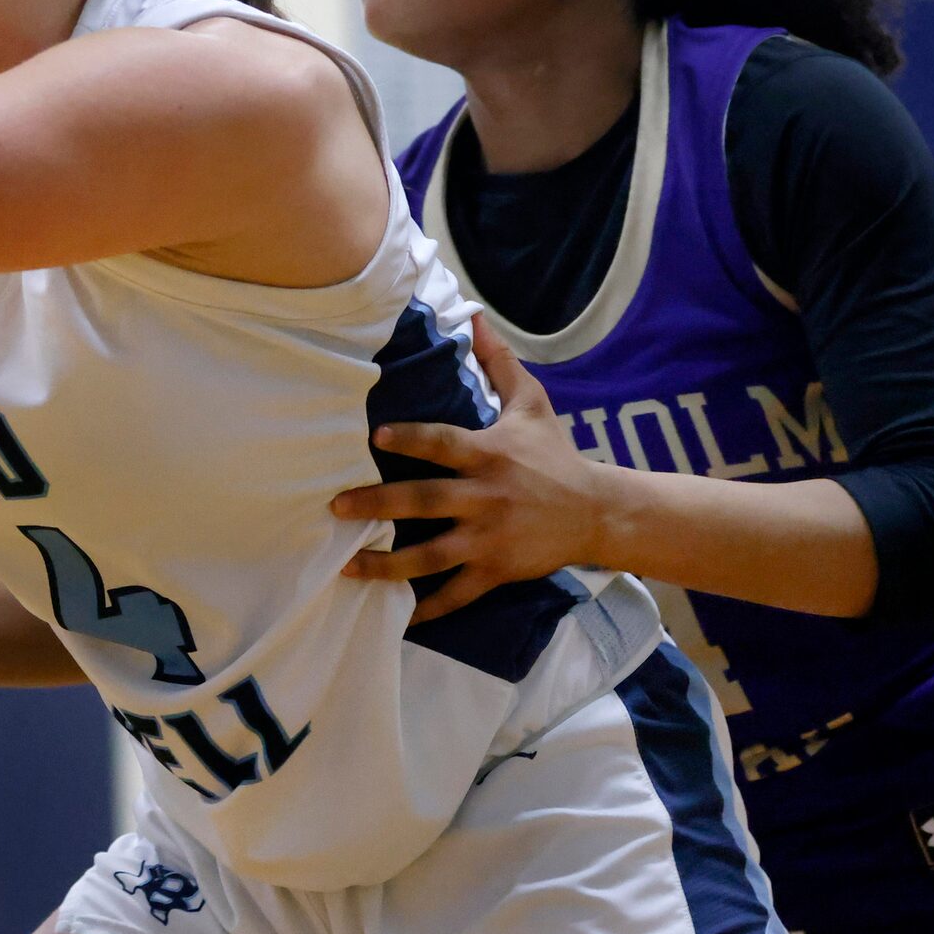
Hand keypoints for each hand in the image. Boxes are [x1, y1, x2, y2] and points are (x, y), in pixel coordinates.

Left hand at [330, 326, 612, 621]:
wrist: (597, 512)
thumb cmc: (556, 454)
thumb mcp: (532, 403)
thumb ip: (499, 363)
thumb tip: (474, 315)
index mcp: (488, 455)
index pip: (443, 444)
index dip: (412, 438)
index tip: (377, 435)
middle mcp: (484, 498)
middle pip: (424, 501)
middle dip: (378, 505)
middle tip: (335, 507)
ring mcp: (488, 539)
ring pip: (431, 555)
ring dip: (388, 564)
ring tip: (347, 566)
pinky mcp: (496, 570)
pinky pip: (457, 594)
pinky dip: (429, 608)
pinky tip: (398, 618)